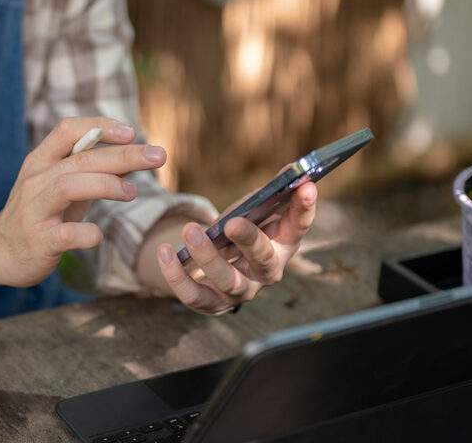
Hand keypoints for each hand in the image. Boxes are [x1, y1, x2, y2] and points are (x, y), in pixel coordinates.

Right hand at [0, 117, 166, 287]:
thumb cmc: (39, 214)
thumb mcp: (60, 186)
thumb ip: (90, 170)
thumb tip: (134, 154)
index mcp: (40, 162)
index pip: (67, 130)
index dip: (100, 126)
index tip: (132, 132)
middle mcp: (35, 181)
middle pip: (80, 159)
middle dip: (123, 155)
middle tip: (158, 156)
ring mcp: (33, 211)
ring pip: (68, 186)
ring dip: (106, 185)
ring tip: (132, 193)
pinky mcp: (37, 242)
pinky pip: (65, 234)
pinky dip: (87, 233)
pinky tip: (98, 235)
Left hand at [155, 182, 316, 313]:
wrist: (216, 264)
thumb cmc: (241, 231)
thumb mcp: (255, 210)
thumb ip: (271, 192)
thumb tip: (292, 169)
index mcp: (283, 245)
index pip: (298, 226)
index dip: (304, 208)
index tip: (307, 185)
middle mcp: (267, 273)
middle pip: (263, 260)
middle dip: (249, 240)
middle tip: (233, 223)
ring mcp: (241, 291)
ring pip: (228, 280)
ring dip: (208, 257)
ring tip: (190, 231)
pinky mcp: (213, 304)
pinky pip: (194, 295)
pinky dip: (176, 276)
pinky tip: (164, 252)